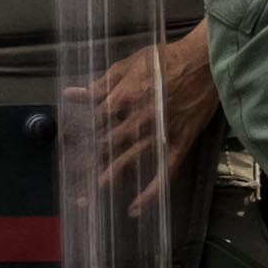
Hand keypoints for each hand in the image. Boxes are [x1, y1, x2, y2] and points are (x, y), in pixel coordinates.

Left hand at [75, 23, 220, 209]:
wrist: (204, 63)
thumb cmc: (165, 59)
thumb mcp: (128, 65)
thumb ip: (100, 84)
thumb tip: (71, 94)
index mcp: (122, 99)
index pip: (91, 122)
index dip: (77, 135)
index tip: (64, 147)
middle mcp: (136, 120)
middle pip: (105, 145)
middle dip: (85, 162)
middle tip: (70, 178)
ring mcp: (158, 134)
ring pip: (128, 161)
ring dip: (109, 178)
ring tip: (89, 196)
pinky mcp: (179, 144)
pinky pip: (163, 173)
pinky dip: (150, 193)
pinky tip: (135, 208)